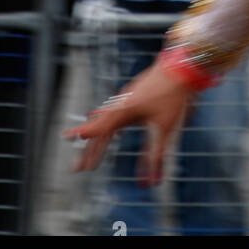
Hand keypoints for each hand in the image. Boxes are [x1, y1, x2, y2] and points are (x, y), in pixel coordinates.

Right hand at [63, 57, 193, 180]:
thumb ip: (156, 157)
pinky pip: (113, 112)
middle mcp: (121, 103)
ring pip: (106, 120)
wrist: (182, 66)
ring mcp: (126, 97)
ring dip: (98, 138)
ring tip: (88, 149)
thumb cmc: (173, 96)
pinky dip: (106, 123)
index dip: (83, 134)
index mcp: (124, 111)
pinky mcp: (133, 94)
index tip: (66, 137)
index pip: (99, 128)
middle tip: (78, 168)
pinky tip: (107, 123)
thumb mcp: (165, 130)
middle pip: (100, 130)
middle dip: (90, 150)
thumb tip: (151, 183)